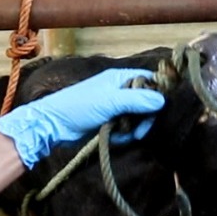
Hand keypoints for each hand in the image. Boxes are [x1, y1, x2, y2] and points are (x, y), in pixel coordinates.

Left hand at [0, 68, 165, 167]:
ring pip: (136, 116)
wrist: (54, 125)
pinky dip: (123, 134)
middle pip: (145, 101)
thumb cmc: (79, 107)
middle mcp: (119, 90)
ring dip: (133, 128)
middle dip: (144, 117)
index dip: (157, 91)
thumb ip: (136, 100)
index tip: (161, 108)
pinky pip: (125, 127)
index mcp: (119, 78)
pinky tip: (114, 137)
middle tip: (140, 131)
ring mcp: (113, 106)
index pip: (148, 79)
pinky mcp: (108, 120)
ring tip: (124, 135)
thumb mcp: (110, 102)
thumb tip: (162, 100)